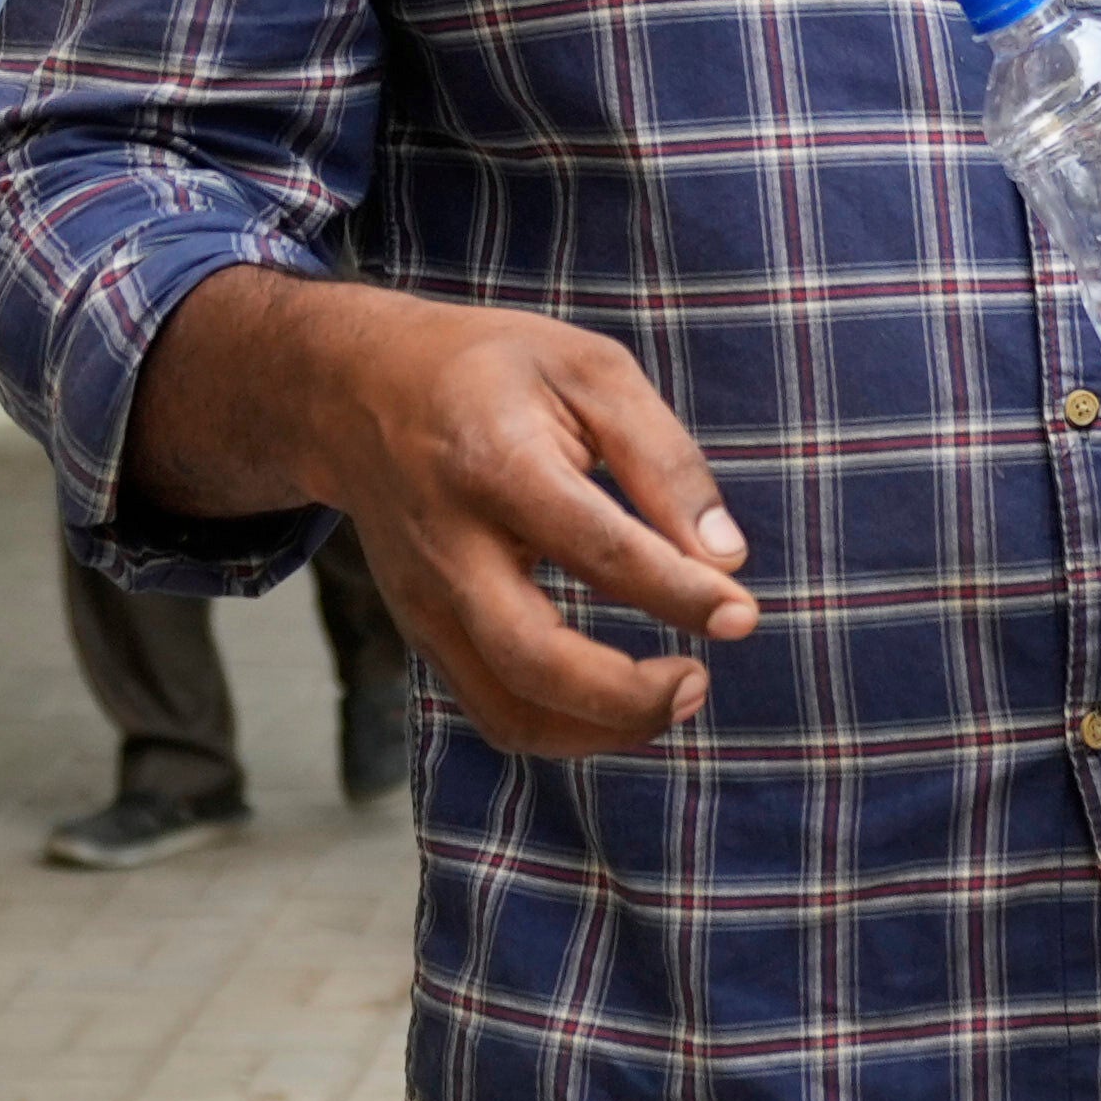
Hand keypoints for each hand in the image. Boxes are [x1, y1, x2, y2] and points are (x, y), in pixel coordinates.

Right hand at [248, 287, 758, 753]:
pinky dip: (566, 727)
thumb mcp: (590, 370)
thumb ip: (663, 461)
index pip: (595, 550)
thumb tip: (728, 559)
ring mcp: (424, 601)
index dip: (678, 593)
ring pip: (508, 710)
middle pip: (534, 659)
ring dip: (601, 729)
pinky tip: (622, 701)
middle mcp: (448, 546)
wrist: (357, 389)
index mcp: (494, 464)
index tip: (743, 615)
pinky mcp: (422, 633)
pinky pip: (492, 710)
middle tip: (700, 681)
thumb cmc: (493, 371)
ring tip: (675, 697)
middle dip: (627, 696)